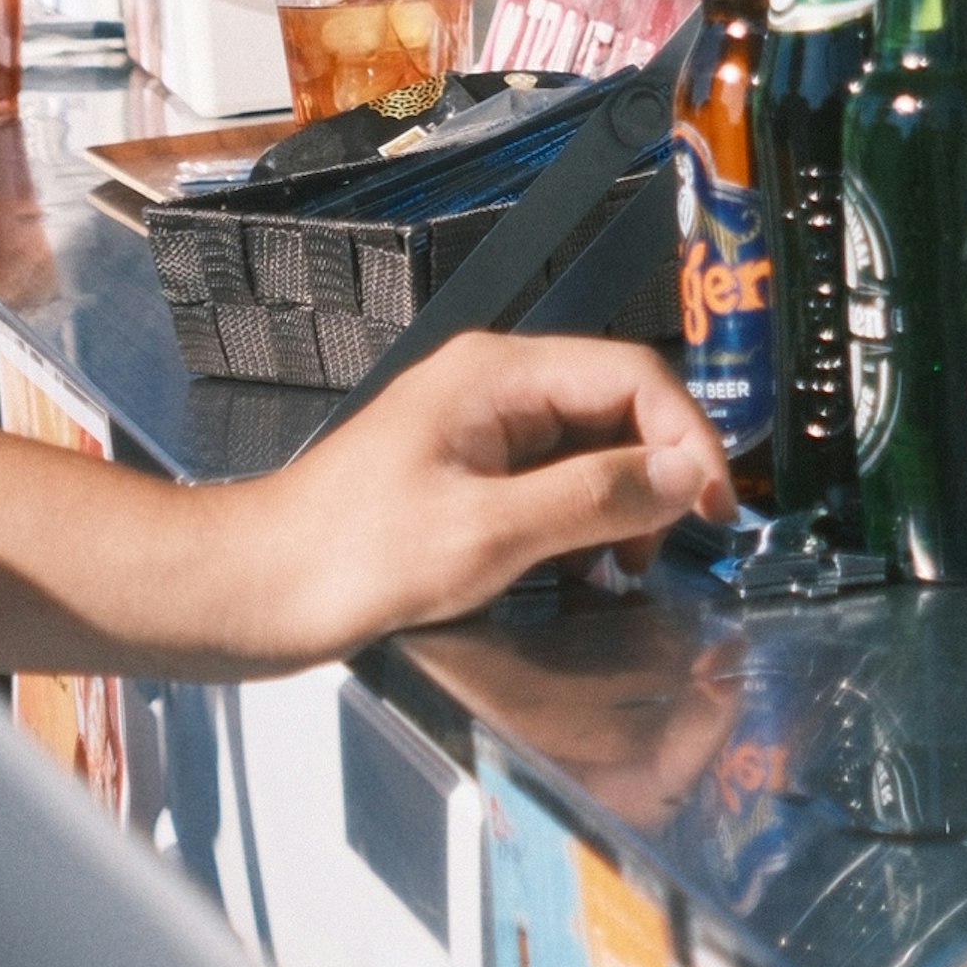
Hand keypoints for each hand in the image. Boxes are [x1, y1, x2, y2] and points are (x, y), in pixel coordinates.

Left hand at [262, 331, 736, 656]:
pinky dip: (580, 521)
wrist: (251, 591)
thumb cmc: (347, 558)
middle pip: (614, 408)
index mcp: (498, 374)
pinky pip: (549, 481)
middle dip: (657, 476)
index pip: (631, 375)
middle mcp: (492, 386)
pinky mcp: (462, 473)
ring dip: (621, 504)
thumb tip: (684, 476)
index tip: (715, 507)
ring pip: (586, 448)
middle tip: (669, 551)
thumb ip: (592, 498)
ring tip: (623, 571)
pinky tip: (580, 569)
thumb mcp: (487, 535)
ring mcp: (476, 429)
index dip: (688, 437)